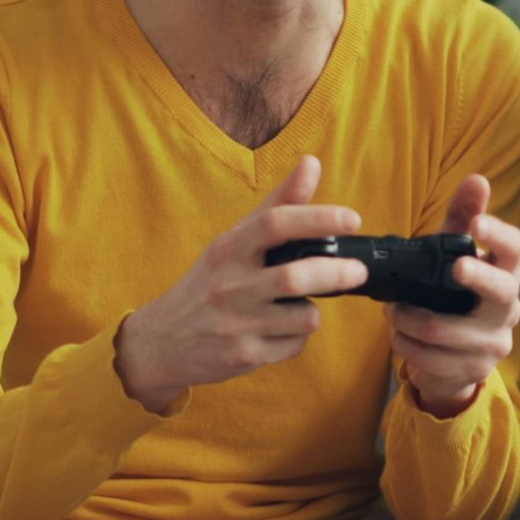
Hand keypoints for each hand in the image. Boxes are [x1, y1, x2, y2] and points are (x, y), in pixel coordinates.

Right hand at [114, 156, 366, 413]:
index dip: (318, 217)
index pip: (274, 224)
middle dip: (335, 273)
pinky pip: (293, 345)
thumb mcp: (233, 241)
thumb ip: (277, 205)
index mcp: (229, 249)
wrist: (162, 342)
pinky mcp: (243, 356)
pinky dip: (298, 337)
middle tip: (358, 270)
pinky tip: (280, 331)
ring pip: (303, 317)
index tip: (351, 219)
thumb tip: (312, 163)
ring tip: (302, 305)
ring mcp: (235, 323)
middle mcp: (229, 285)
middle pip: (294, 277)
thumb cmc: (208, 284)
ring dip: (314, 311)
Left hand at [386, 175, 519, 418]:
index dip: (499, 235)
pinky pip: (430, 358)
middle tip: (456, 268)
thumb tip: (477, 179)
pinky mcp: (475, 369)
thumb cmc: (453, 293)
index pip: (515, 248)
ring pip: (446, 330)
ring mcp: (495, 342)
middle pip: (501, 291)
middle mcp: (508, 307)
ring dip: (408, 320)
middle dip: (477, 278)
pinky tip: (398, 337)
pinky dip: (405, 346)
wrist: (454, 357)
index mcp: (505, 272)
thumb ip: (464, 216)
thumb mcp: (453, 253)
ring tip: (392, 311)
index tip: (478, 224)